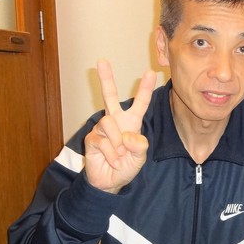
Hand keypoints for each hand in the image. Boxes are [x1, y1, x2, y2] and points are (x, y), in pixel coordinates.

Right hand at [83, 60, 156, 193]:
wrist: (110, 182)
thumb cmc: (126, 166)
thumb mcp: (140, 157)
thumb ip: (139, 146)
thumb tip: (127, 135)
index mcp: (131, 123)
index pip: (140, 104)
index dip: (145, 89)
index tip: (151, 72)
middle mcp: (116, 121)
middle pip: (110, 96)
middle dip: (106, 79)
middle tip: (102, 61)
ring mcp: (102, 129)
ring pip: (109, 124)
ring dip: (117, 143)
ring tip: (119, 156)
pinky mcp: (92, 139)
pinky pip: (102, 140)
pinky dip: (111, 154)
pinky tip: (112, 160)